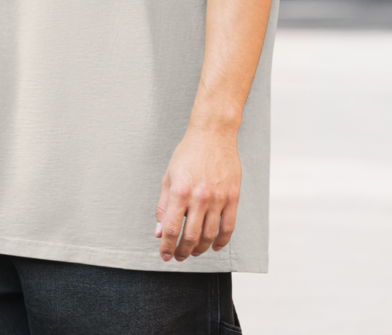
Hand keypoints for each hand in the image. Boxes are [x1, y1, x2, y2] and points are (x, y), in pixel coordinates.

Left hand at [155, 124, 240, 261]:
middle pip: (190, 237)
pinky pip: (228, 227)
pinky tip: (214, 246)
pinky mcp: (232, 197)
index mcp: (180, 191)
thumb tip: (159, 231)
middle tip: (178, 256)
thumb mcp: (168, 176)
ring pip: (209, 236)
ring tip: (193, 251)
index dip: (166, 247)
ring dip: (199, 249)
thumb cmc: (188, 153)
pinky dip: (221, 241)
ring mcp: (218, 198)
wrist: (213, 134)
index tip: (164, 255)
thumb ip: (163, 205)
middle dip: (182, 252)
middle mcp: (199, 197)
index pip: (171, 229)